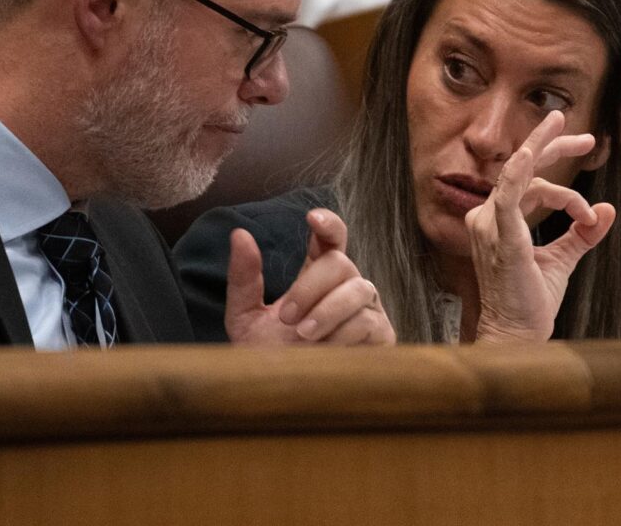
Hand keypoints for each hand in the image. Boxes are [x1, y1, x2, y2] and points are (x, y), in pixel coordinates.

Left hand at [224, 208, 395, 345]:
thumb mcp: (245, 316)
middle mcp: (346, 286)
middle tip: (287, 317)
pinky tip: (327, 351)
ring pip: (358, 288)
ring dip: (327, 310)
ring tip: (302, 335)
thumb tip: (239, 234)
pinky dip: (343, 334)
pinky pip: (369, 321)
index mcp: (317, 276)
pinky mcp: (381, 336)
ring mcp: (367, 310)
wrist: (284, 403)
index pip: (331, 238)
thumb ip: (244, 277)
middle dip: (310, 286)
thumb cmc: (268, 358)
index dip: (328, 223)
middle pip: (340, 261)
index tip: (311, 217)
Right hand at [467, 111, 615, 342]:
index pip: (527, 184)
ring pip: (522, 176)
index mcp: (498, 221)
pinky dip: (519, 173)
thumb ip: (581, 233)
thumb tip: (606, 209)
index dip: (563, 187)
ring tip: (584, 141)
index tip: (590, 213)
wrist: (517, 333)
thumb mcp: (562, 259)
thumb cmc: (531, 301)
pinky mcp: (502, 236)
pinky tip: (529, 155)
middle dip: (552, 145)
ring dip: (551, 155)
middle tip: (587, 137)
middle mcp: (487, 217)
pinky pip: (508, 196)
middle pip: (520, 168)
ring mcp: (490, 225)